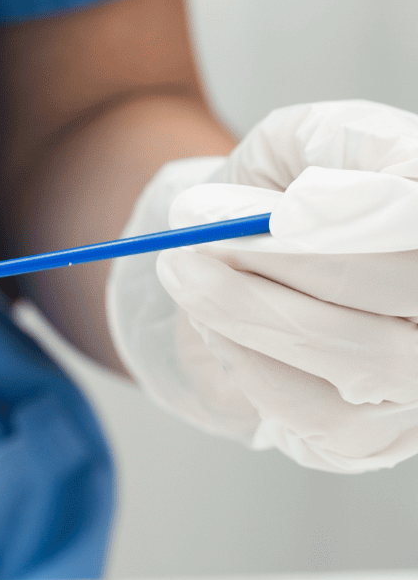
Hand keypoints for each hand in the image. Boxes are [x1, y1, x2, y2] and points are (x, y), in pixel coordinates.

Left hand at [107, 101, 417, 472]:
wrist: (234, 258)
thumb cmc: (285, 193)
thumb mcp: (306, 140)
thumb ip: (348, 142)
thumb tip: (350, 188)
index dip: (369, 217)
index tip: (288, 208)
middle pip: (405, 288)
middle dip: (290, 260)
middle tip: (201, 232)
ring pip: (363, 361)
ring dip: (251, 311)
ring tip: (184, 269)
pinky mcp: (372, 440)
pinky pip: (313, 412)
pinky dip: (248, 361)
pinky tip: (216, 324)